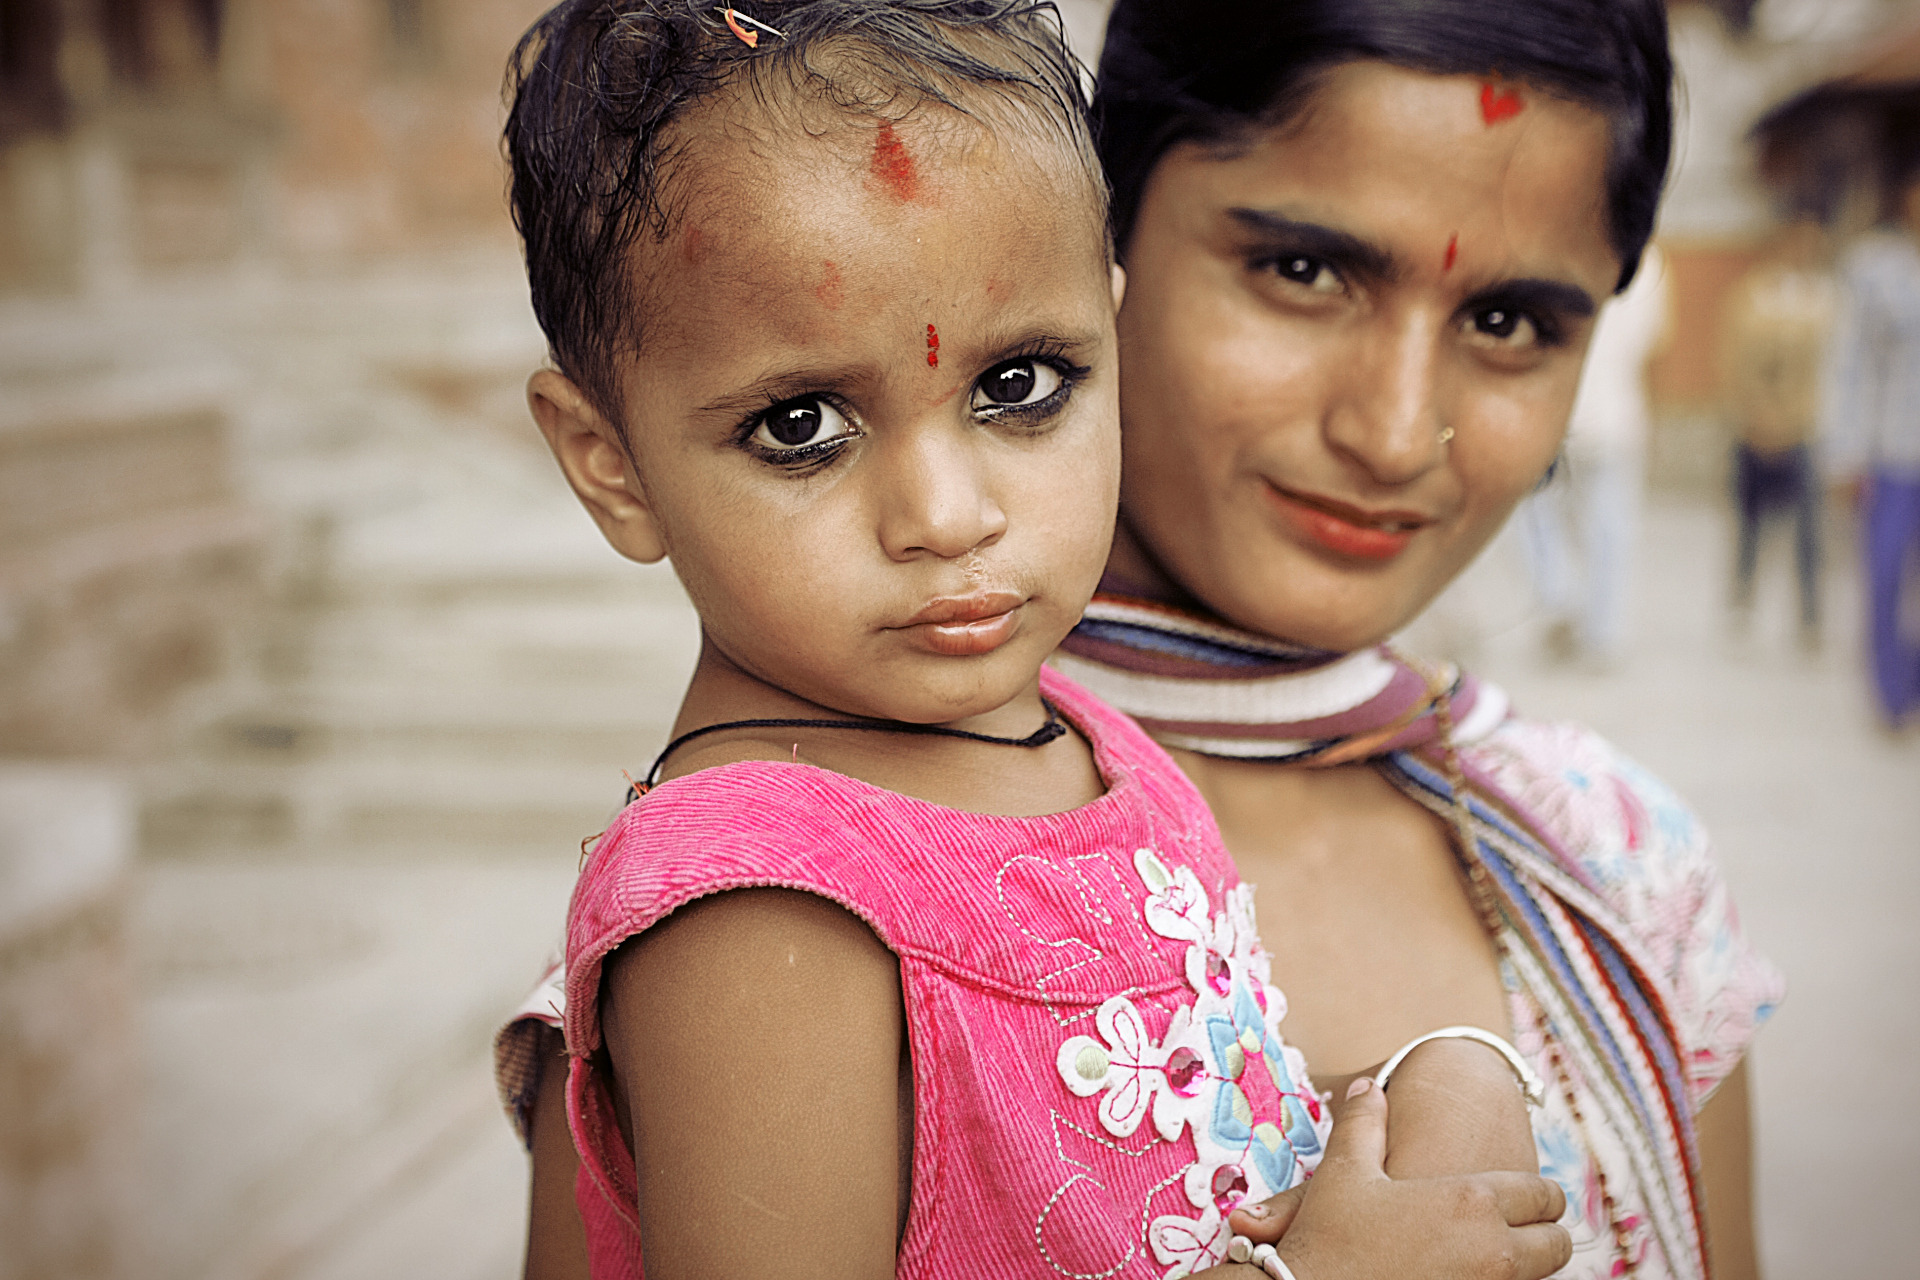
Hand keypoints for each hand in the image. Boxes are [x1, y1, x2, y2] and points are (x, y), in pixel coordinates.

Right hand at [1227, 1078, 1570, 1279]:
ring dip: (1531, 1264)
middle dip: (1547, 1233)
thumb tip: (1367, 1087)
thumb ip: (1363, 1123)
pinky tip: (1477, 1274)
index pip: (1544, 1195)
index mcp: (1471, 1201)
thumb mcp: (1344, 1171)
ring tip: (1503, 1253)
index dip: (1542, 1194)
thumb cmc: (1330, 1236)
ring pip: (1543, 1277)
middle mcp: (1493, 1249)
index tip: (1530, 1196)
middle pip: (1558, 1244)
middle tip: (1525, 1228)